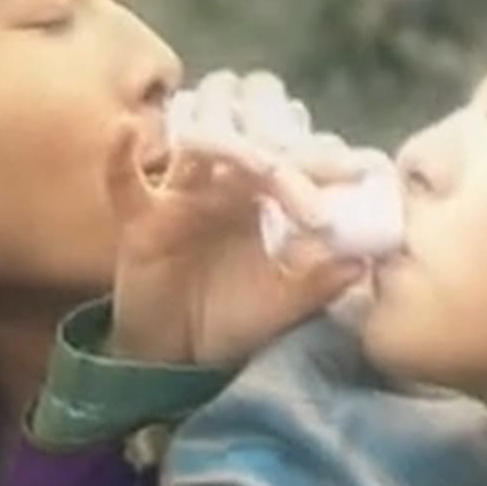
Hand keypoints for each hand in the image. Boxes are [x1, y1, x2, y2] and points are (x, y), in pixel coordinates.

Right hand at [109, 71, 380, 368]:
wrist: (179, 354)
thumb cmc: (233, 321)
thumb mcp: (282, 306)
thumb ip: (319, 284)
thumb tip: (365, 262)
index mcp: (265, 198)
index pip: (294, 163)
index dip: (321, 162)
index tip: (354, 169)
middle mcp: (224, 185)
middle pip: (249, 140)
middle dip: (279, 145)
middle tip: (306, 163)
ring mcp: (181, 195)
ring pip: (196, 145)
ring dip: (220, 135)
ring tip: (252, 151)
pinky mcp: (141, 218)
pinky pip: (125, 181)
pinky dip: (121, 157)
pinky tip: (126, 131)